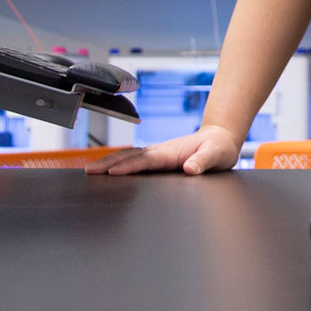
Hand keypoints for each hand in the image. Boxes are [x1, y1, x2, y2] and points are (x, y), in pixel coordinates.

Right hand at [85, 124, 242, 175]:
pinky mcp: (158, 155)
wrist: (221, 137)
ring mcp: (158, 152)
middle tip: (88, 172)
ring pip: (128, 155)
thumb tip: (190, 168)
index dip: (128, 166)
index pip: (145, 160)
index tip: (111, 173)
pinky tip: (110, 168)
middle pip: (129, 156)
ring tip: (90, 170)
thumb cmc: (220, 148)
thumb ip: (204, 161)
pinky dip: (118, 161)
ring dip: (109, 162)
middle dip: (108, 163)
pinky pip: (134, 157)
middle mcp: (161, 150)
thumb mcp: (217, 155)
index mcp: (171, 152)